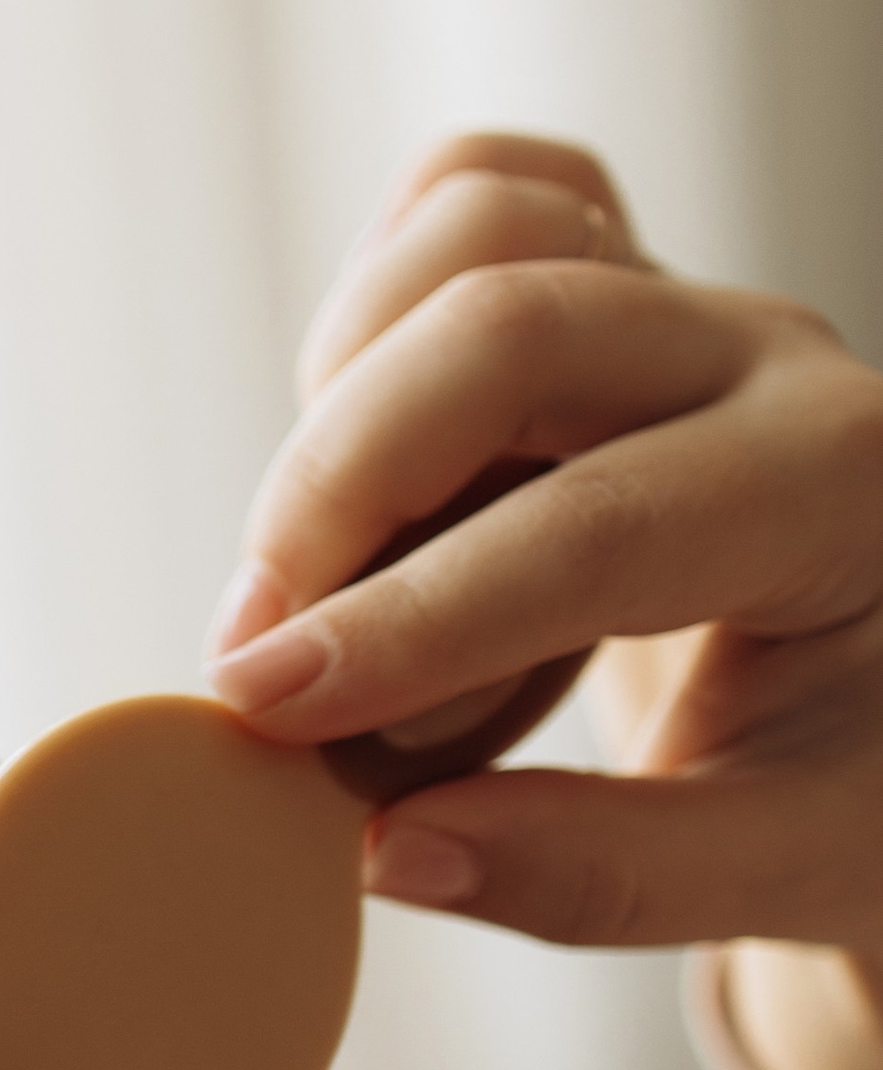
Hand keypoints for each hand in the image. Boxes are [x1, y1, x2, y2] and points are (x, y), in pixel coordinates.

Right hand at [204, 134, 882, 993]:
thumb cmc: (863, 769)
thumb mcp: (793, 864)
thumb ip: (602, 875)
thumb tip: (394, 852)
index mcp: (840, 490)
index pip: (594, 528)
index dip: (412, 617)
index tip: (267, 706)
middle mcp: (764, 355)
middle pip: (509, 324)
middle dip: (337, 486)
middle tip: (248, 657)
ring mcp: (681, 296)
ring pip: (478, 230)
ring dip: (348, 397)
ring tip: (328, 574)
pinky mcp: (611, 275)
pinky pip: (473, 194)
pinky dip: (382, 297)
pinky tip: (362, 451)